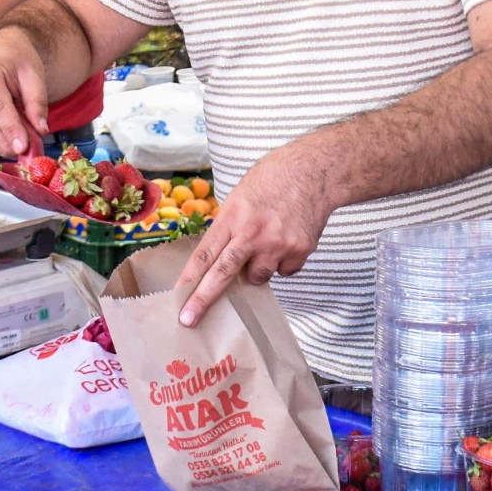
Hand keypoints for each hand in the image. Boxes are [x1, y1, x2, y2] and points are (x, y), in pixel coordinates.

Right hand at [0, 27, 50, 158]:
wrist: (1, 51)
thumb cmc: (19, 61)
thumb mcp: (35, 76)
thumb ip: (38, 103)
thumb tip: (41, 130)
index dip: (10, 129)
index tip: (22, 148)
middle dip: (4, 142)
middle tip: (22, 154)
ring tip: (17, 147)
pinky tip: (3, 137)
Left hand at [173, 148, 332, 326]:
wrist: (314, 171)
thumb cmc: (272, 180)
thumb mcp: (239, 198)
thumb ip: (228, 229)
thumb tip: (218, 262)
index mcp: (233, 217)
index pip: (206, 254)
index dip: (189, 277)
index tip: (177, 296)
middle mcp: (253, 233)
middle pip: (223, 273)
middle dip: (203, 299)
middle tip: (188, 319)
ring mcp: (277, 244)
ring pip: (257, 277)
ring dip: (257, 269)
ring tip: (267, 242)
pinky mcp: (299, 251)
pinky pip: (284, 271)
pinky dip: (283, 262)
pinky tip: (288, 239)